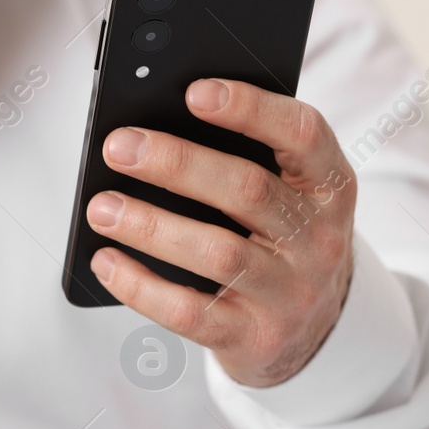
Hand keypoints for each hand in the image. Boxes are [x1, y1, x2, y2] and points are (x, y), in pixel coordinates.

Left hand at [86, 78, 356, 386]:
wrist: (313, 333)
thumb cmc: (280, 241)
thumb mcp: (288, 196)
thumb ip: (245, 159)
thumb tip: (154, 130)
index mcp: (328, 186)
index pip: (303, 134)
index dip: (251, 109)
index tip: (194, 91)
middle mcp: (319, 239)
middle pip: (248, 190)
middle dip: (176, 163)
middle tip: (119, 147)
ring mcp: (290, 292)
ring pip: (217, 253)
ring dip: (150, 226)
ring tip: (100, 207)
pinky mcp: (255, 337)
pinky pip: (191, 312)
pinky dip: (141, 286)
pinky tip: (106, 261)